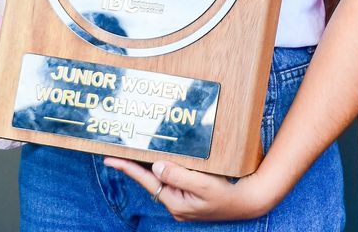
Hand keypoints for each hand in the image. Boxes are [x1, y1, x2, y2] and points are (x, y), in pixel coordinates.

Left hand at [103, 158, 274, 221]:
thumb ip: (178, 175)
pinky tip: (163, 161)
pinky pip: (173, 180)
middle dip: (135, 166)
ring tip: (136, 153)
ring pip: (162, 180)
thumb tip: (155, 166)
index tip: (110, 159)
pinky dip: (166, 169)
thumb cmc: (227, 194)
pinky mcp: (190, 197)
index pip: (146, 180)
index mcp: (175, 202)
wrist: (247, 202)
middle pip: (150, 180)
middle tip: (117, 152)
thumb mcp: (203, 183)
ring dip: (150, 167)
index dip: (127, 168)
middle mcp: (175, 204)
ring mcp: (182, 202)